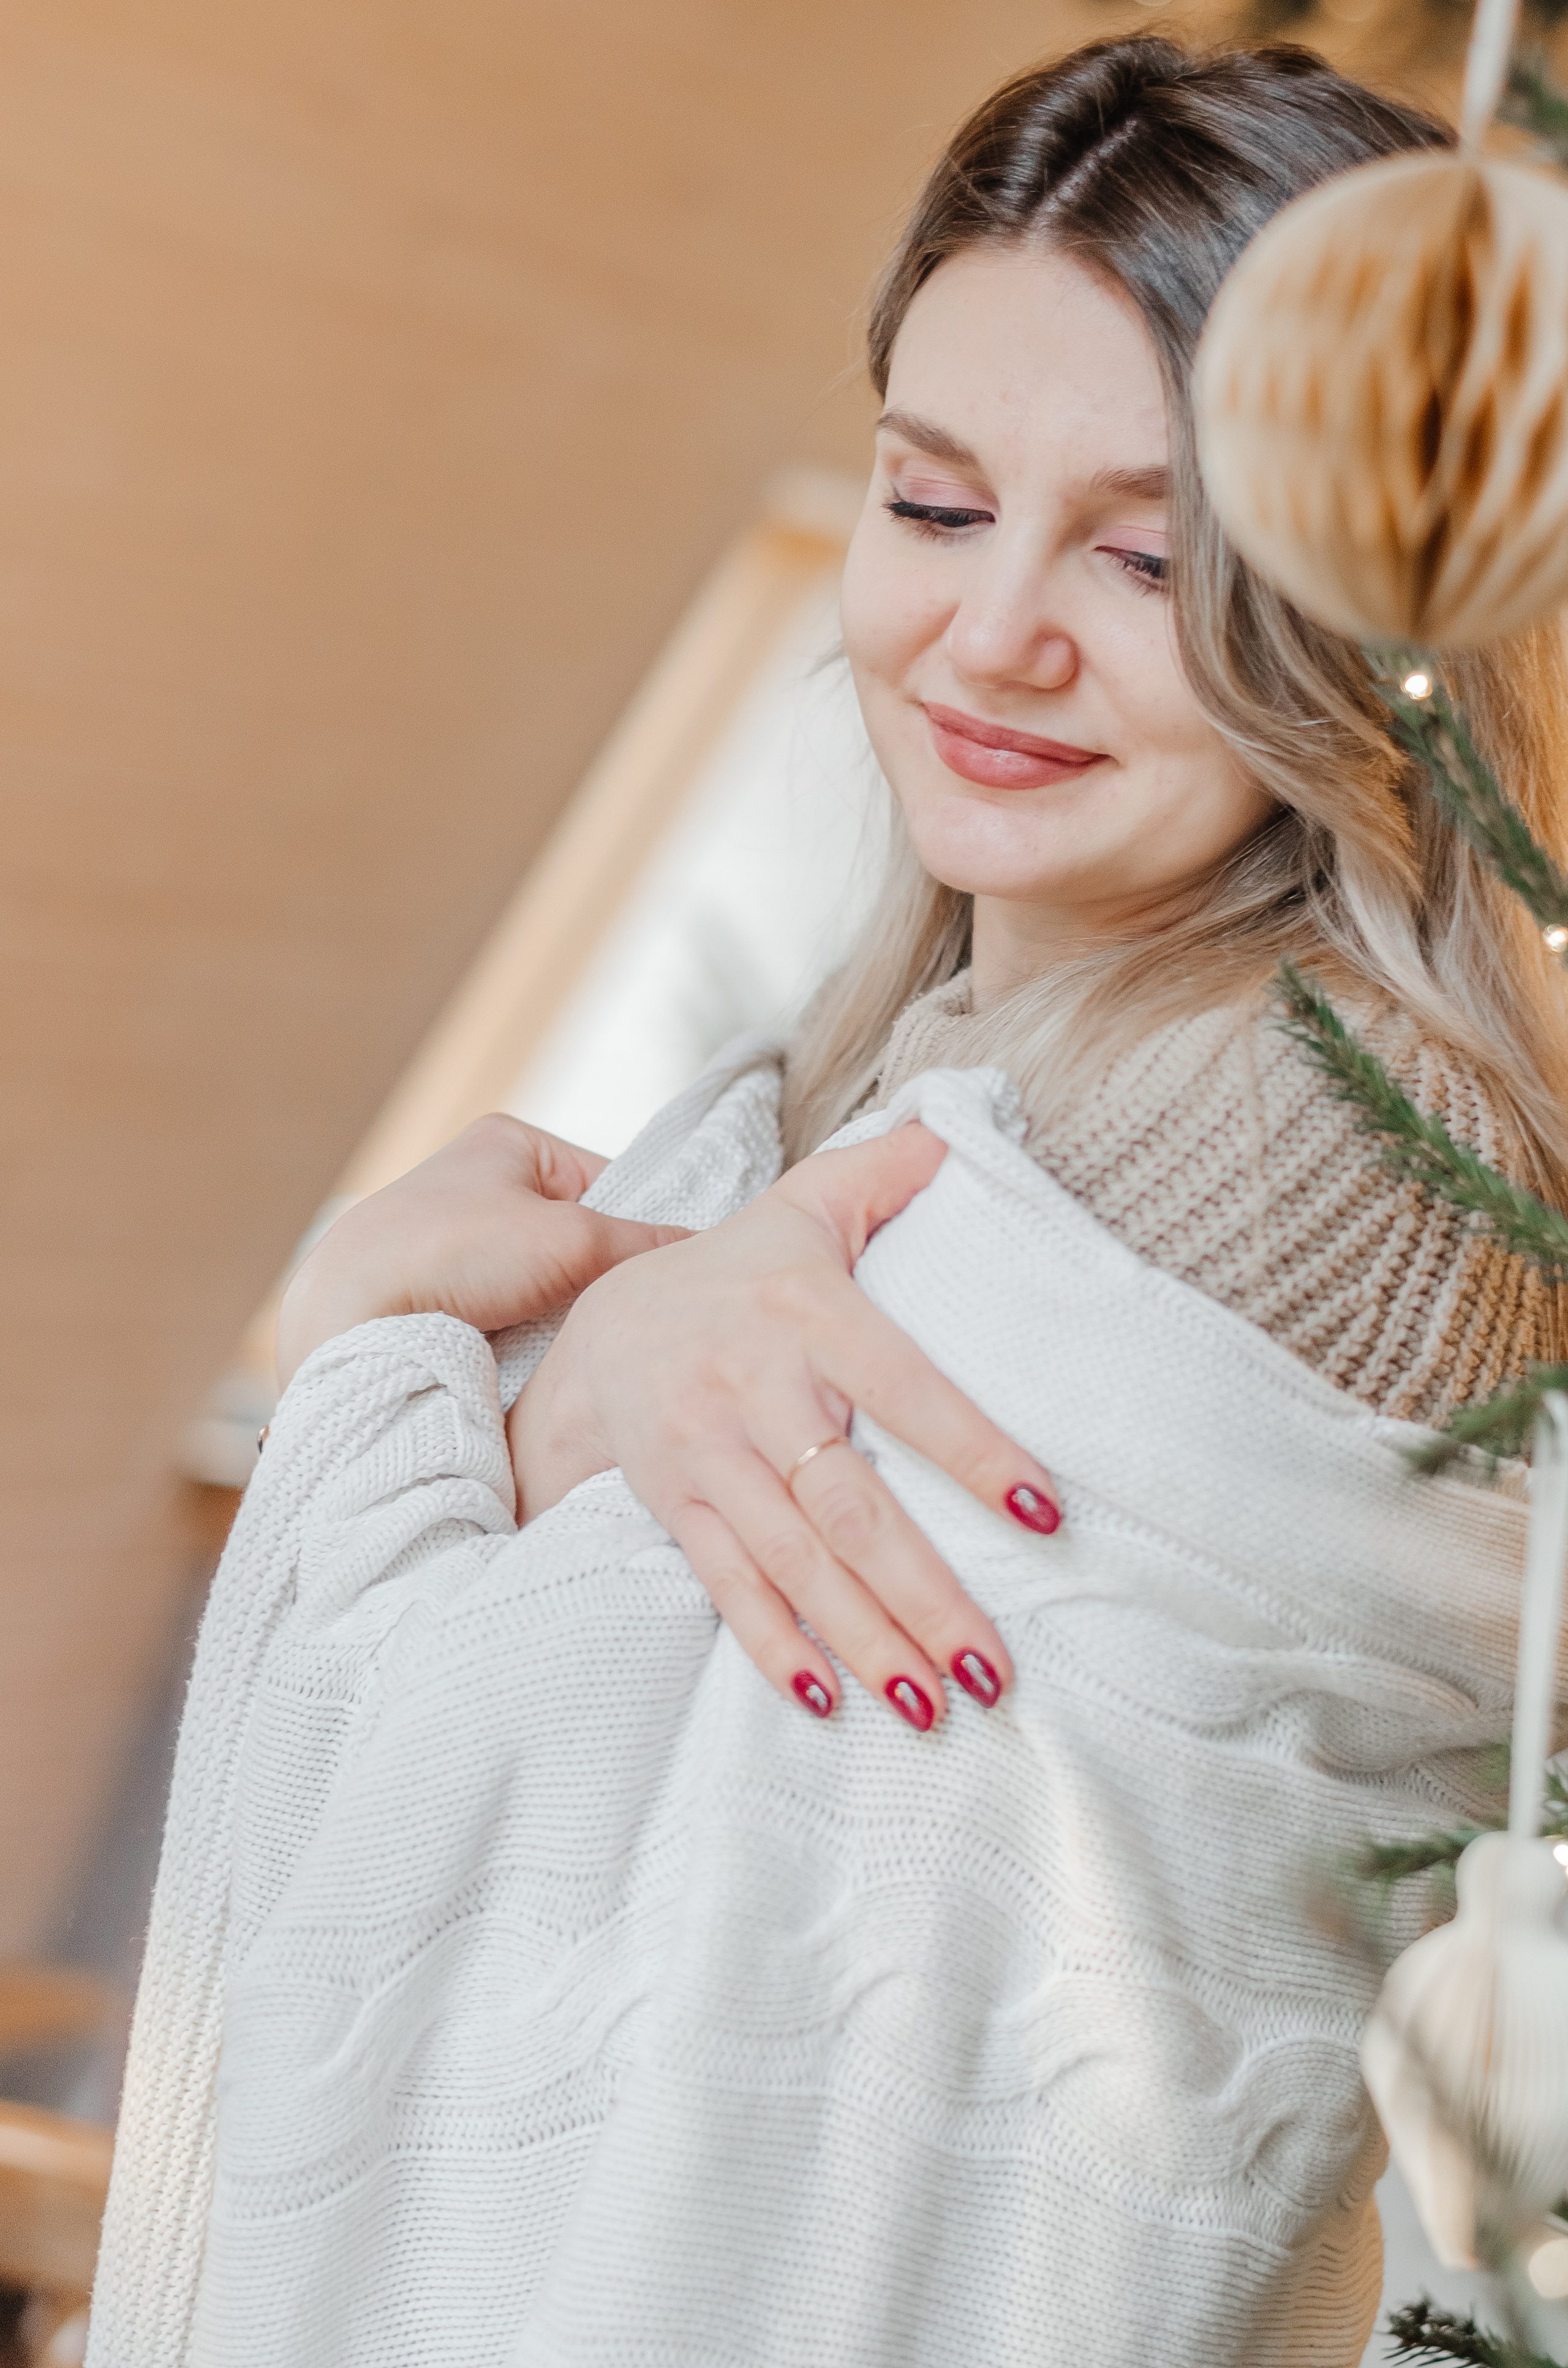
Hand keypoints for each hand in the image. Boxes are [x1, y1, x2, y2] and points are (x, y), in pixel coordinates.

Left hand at [275, 1114, 688, 1386]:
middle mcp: (479, 1183)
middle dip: (597, 1281)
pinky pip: (507, 1318)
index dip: (641, 1235)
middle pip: (580, 1240)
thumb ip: (647, 1245)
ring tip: (568, 1345)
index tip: (659, 1283)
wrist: (345, 1320)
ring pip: (545, 1286)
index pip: (613, 1186)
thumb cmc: (450, 1256)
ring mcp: (453, 1242)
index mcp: (510, 1142)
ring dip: (560, 1317)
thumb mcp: (571, 1241)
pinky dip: (523, 1340)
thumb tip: (710, 1254)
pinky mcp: (432, 1296)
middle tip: (617, 1320)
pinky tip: (527, 1361)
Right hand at [508, 1123, 1060, 1730]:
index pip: (902, 1386)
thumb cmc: (742, 1267)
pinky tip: (826, 1703)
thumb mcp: (808, 1201)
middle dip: (925, 1593)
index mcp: (804, 1310)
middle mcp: (753, 1388)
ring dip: (866, 1639)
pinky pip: (726, 1586)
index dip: (971, 1449)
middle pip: (850, 1505)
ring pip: (795, 1560)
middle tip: (995, 1669)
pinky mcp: (676, 1506)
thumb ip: (892, 1169)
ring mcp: (707, 1456)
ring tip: (935, 1707)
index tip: (1043, 1513)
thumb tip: (970, 1124)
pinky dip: (773, 1647)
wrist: (601, 1325)